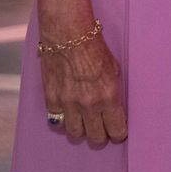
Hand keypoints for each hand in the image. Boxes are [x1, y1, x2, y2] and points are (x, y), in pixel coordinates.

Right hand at [39, 24, 126, 145]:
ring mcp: (68, 103)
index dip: (118, 133)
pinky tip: (68, 113)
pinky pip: (56, 121)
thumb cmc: (95, 47)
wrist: (68, 34)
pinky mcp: (51, 99)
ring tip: (84, 122)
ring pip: (76, 133)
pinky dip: (63, 119)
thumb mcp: (114, 70)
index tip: (118, 132)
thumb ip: (113, 93)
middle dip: (101, 135)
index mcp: (109, 96)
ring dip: (81, 130)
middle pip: (96, 137)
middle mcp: (89, 104)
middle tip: (102, 129)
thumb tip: (115, 110)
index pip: (116, 130)